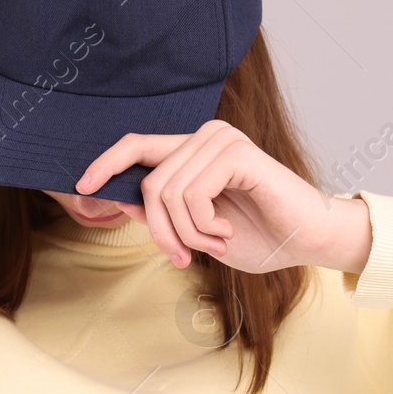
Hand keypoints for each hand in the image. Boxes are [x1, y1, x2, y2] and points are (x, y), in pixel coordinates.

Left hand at [76, 120, 373, 273]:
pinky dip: (203, 226)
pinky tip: (227, 231)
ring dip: (187, 233)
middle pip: (149, 182)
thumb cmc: (261, 236)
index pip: (137, 145)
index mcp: (193, 151)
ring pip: (167, 193)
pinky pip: (192, 195)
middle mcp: (204, 136)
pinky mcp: (236, 153)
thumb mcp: (198, 232)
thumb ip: (162, 214)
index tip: (82, 186)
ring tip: (216, 241)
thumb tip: (119, 200)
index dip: (106, 163)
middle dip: (160, 230)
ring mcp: (220, 140)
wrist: (310, 241)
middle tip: (183, 257)